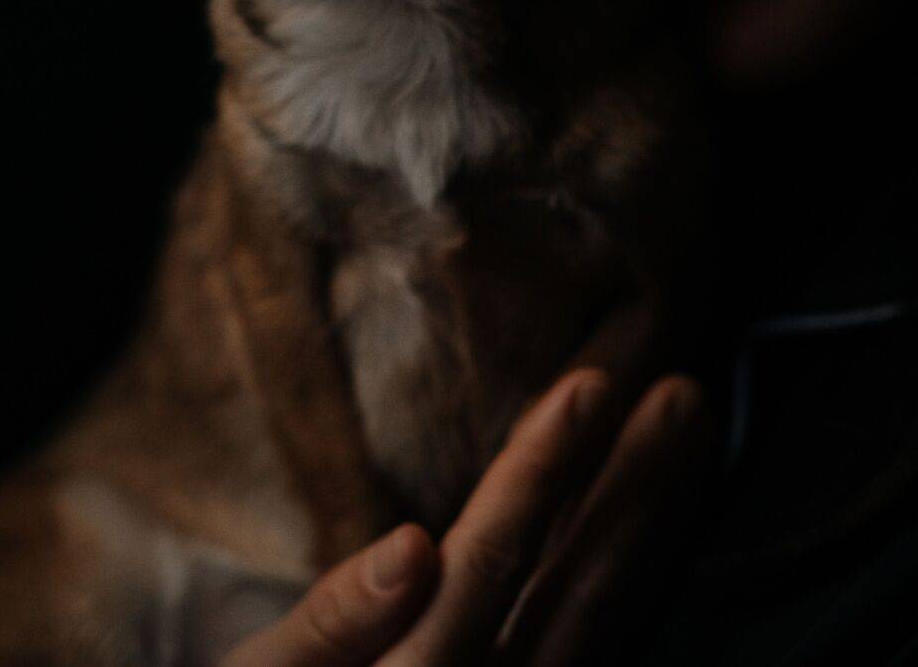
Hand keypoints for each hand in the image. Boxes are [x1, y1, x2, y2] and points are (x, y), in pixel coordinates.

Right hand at [220, 368, 712, 666]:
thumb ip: (336, 625)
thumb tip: (411, 549)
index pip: (492, 565)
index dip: (541, 473)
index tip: (589, 388)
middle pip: (579, 592)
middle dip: (632, 487)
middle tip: (682, 396)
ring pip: (605, 618)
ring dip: (650, 521)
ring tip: (688, 436)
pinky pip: (600, 637)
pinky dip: (636, 573)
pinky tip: (656, 515)